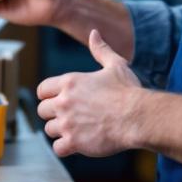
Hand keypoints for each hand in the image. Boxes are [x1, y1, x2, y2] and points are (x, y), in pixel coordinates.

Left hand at [36, 30, 144, 157]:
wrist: (139, 117)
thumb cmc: (129, 91)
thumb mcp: (115, 64)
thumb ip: (100, 49)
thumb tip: (94, 33)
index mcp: (70, 82)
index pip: (42, 90)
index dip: (50, 95)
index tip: (60, 100)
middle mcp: (64, 102)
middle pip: (42, 110)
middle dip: (54, 114)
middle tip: (71, 117)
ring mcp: (67, 123)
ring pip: (49, 129)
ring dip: (60, 131)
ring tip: (77, 130)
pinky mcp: (74, 142)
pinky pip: (58, 148)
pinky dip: (66, 148)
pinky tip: (78, 144)